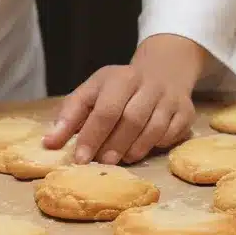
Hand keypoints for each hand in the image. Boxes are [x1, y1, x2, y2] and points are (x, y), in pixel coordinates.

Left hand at [42, 35, 205, 164]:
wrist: (163, 71)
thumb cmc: (118, 88)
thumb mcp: (92, 92)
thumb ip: (70, 116)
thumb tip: (49, 143)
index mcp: (119, 78)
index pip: (105, 109)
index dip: (91, 135)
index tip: (79, 158)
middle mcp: (147, 85)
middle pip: (131, 119)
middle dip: (113, 145)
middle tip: (100, 163)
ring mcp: (169, 98)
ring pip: (153, 129)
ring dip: (134, 149)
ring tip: (119, 160)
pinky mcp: (186, 112)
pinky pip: (171, 135)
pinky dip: (155, 146)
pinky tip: (141, 151)